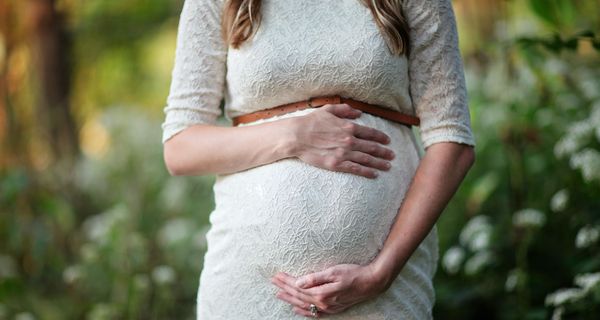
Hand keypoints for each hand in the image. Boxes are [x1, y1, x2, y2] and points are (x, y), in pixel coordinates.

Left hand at [270, 263, 386, 316]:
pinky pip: (314, 313)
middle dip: (285, 288)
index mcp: (321, 293)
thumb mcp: (334, 272)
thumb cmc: (353, 274)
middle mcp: (323, 303)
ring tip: (279, 294)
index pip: (298, 286)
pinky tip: (296, 308)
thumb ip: (315, 278)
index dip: (286, 281)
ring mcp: (328, 308)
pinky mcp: (332, 309)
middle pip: (298, 296)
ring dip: (290, 299)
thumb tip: (298, 282)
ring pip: (303, 304)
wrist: (371, 283)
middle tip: (273, 282)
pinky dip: (303, 311)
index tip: (277, 275)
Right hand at [288, 104, 395, 178]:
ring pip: (367, 159)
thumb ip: (345, 110)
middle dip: (384, 152)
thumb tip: (358, 112)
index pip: (370, 133)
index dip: (381, 137)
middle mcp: (349, 140)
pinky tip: (374, 174)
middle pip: (372, 147)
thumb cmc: (311, 122)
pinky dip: (367, 172)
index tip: (388, 141)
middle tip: (392, 155)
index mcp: (348, 127)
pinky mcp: (337, 164)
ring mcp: (344, 153)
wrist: (297, 136)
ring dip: (379, 163)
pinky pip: (356, 169)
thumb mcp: (328, 110)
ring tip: (388, 166)